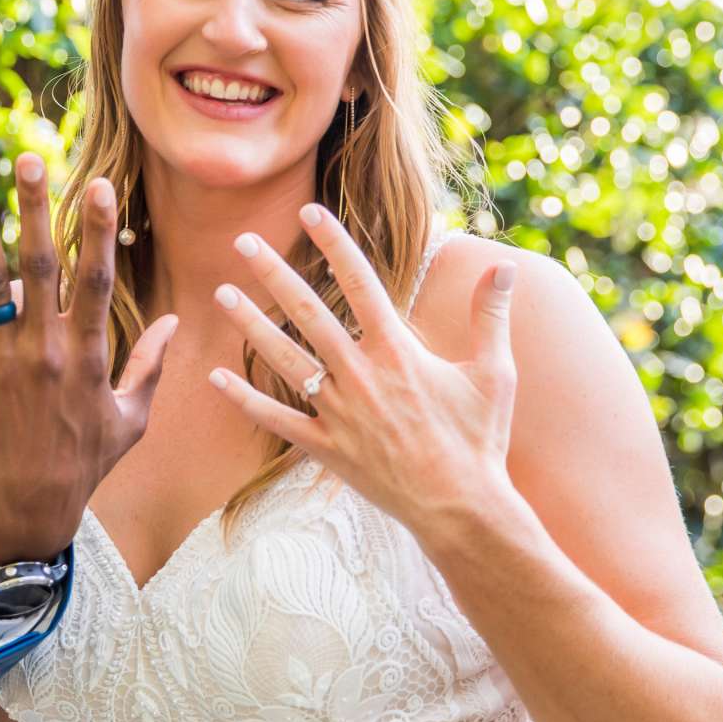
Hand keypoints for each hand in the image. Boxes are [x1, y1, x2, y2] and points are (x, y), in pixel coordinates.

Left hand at [0, 154, 177, 564]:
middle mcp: (44, 349)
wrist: (29, 511)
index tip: (100, 184)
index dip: (98, 230)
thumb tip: (175, 322)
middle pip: (42, 266)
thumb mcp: (131, 419)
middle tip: (30, 159)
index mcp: (87, 353)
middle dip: (37, 210)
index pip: (95, 279)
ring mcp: (1, 361)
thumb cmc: (83, 464)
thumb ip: (150, 366)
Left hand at [208, 204, 521, 545]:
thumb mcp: (496, 374)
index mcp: (398, 352)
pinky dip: (245, 399)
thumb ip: (492, 316)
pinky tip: (215, 377)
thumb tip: (508, 266)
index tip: (309, 212)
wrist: (462, 509)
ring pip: (284, 359)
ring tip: (221, 292)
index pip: (360, 283)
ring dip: (250, 324)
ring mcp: (338, 412)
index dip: (334, 244)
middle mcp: (361, 375)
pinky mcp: (325, 448)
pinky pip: (277, 419)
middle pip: (308, 313)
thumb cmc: (481, 440)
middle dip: (273, 272)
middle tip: (243, 240)